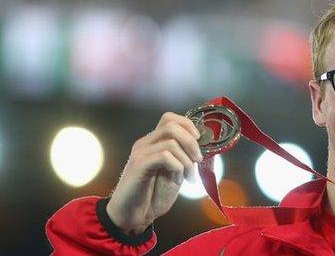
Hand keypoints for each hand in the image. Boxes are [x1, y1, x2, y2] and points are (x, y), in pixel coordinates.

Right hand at [106, 112, 202, 234]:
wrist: (133, 215)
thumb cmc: (153, 196)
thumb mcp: (175, 174)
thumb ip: (184, 159)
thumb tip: (202, 148)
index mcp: (153, 142)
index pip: (169, 118)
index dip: (188, 125)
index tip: (200, 141)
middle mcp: (145, 143)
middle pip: (171, 125)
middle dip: (191, 142)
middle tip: (198, 160)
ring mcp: (141, 153)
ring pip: (171, 142)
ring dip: (187, 161)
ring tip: (188, 177)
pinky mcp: (139, 165)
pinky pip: (165, 156)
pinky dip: (177, 167)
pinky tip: (177, 181)